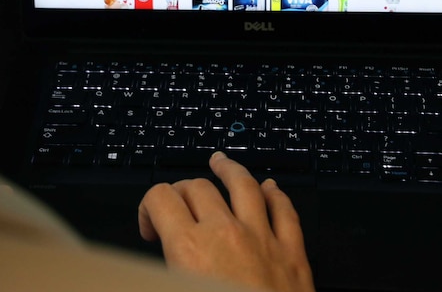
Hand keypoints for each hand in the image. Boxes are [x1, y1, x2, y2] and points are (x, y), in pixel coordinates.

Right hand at [138, 151, 314, 291]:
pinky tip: (270, 187)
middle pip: (198, 187)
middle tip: (178, 206)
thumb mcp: (173, 291)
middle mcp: (225, 234)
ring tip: (221, 163)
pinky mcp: (293, 253)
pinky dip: (275, 194)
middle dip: (182, 191)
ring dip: (230, 170)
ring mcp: (263, 238)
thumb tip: (156, 268)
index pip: (161, 197)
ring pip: (244, 185)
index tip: (150, 224)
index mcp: (190, 248)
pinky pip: (285, 210)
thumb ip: (163, 273)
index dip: (148, 205)